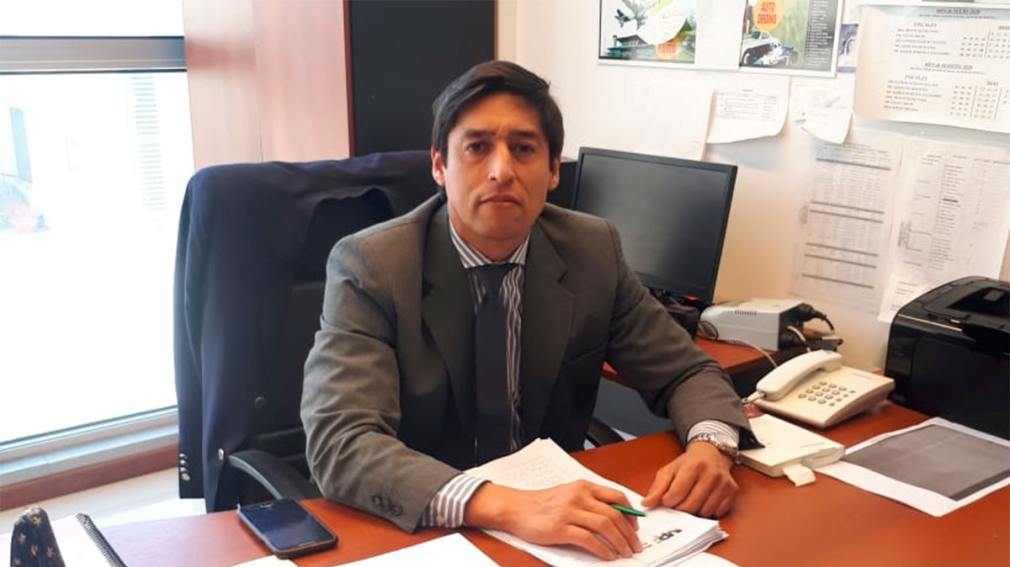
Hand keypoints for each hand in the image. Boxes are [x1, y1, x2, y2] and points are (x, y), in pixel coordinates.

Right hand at [464, 480, 642, 559]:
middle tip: (635, 545)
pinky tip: (608, 556)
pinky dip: (602, 549)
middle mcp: (579, 496)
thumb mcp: (568, 494)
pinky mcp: (560, 528)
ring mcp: (569, 511)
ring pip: (605, 526)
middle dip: (629, 533)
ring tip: (625, 553)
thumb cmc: (541, 504)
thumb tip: (615, 515)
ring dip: (620, 542)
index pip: (616, 496)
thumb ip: (589, 500)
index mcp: (583, 486)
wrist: (515, 508)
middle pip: (614, 514)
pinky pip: (589, 539)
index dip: (630, 513)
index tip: (635, 527)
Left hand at [640, 440, 737, 517]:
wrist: (711, 453)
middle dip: (680, 508)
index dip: (668, 501)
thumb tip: (647, 503)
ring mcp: (724, 483)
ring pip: (704, 511)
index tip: (667, 499)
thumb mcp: (669, 470)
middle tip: (678, 503)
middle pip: (690, 505)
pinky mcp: (732, 492)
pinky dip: (708, 511)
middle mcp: (711, 474)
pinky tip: (704, 500)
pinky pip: (717, 513)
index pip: (677, 493)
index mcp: (693, 466)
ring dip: (694, 511)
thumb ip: (657, 487)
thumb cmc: (689, 463)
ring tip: (691, 499)